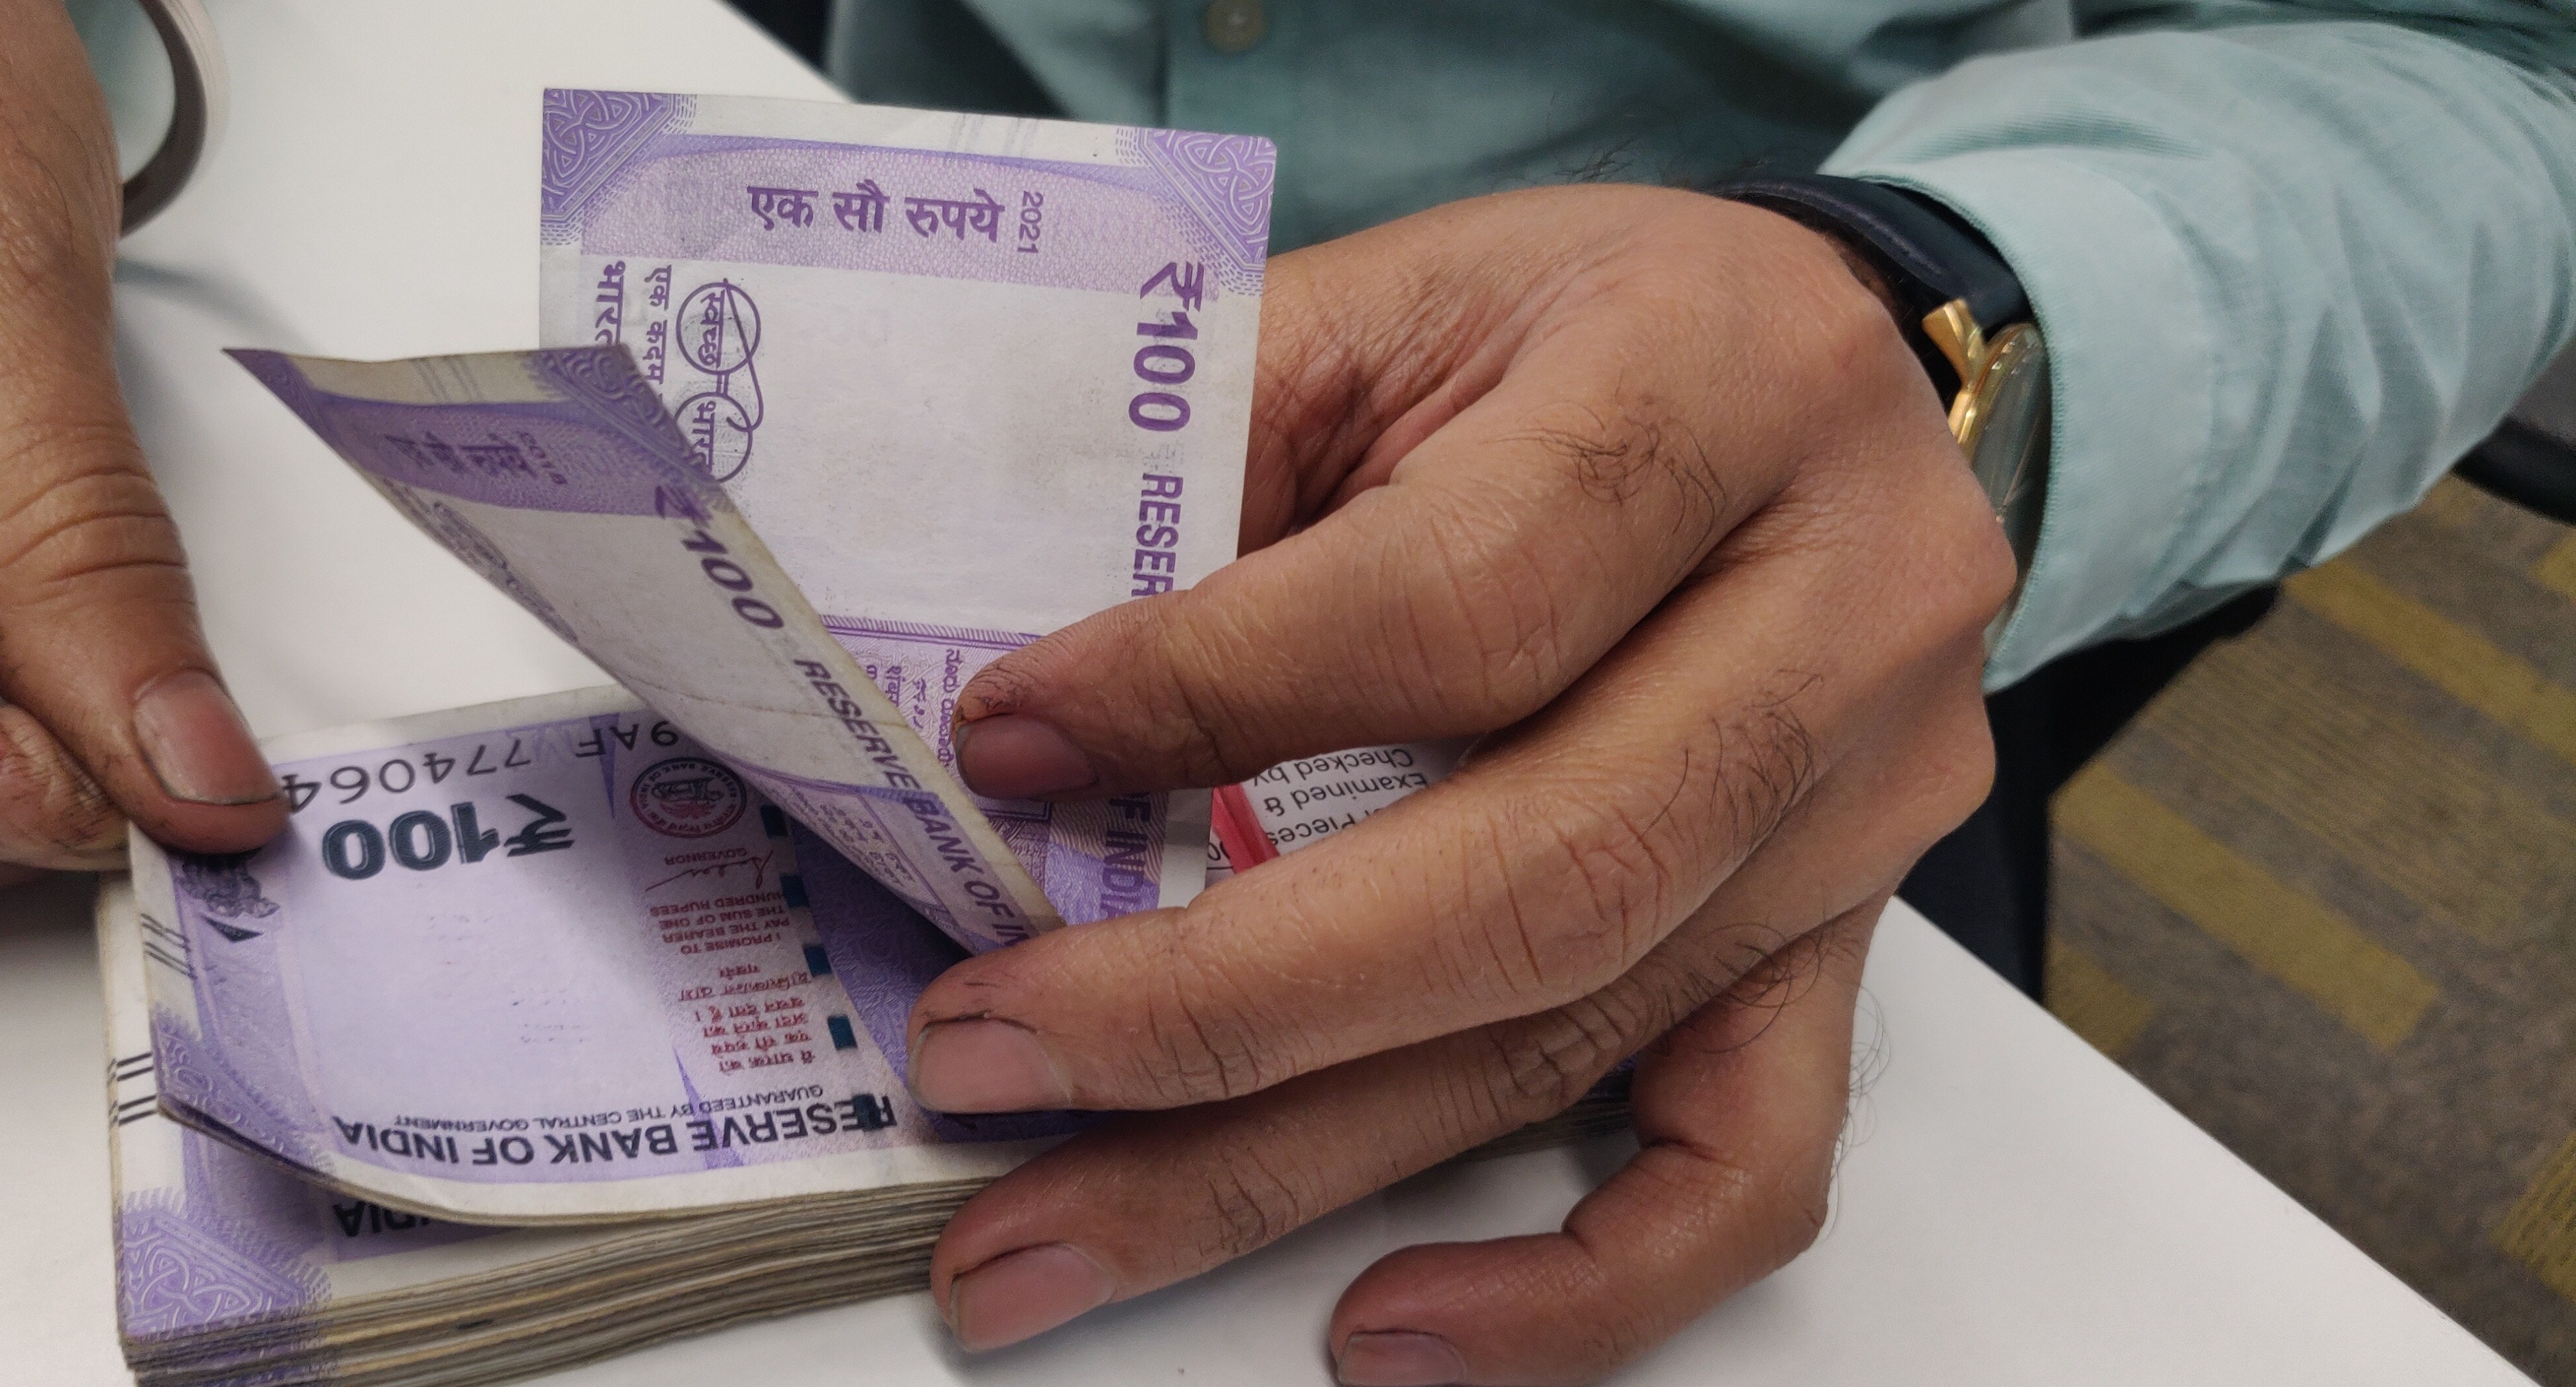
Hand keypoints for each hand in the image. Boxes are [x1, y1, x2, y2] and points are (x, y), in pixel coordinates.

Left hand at [917, 185, 2012, 1381]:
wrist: (1802, 358)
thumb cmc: (1572, 327)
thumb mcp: (1384, 307)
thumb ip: (1208, 467)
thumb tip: (999, 709)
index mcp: (1719, 386)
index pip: (1463, 598)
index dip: (1207, 690)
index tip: (999, 745)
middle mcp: (1835, 615)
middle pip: (1534, 872)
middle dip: (1214, 1006)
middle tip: (979, 1062)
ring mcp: (1859, 812)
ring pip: (1575, 1038)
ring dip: (1280, 1170)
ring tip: (1047, 1241)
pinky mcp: (1840, 944)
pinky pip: (1751, 1166)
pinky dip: (1573, 1286)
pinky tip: (1386, 1327)